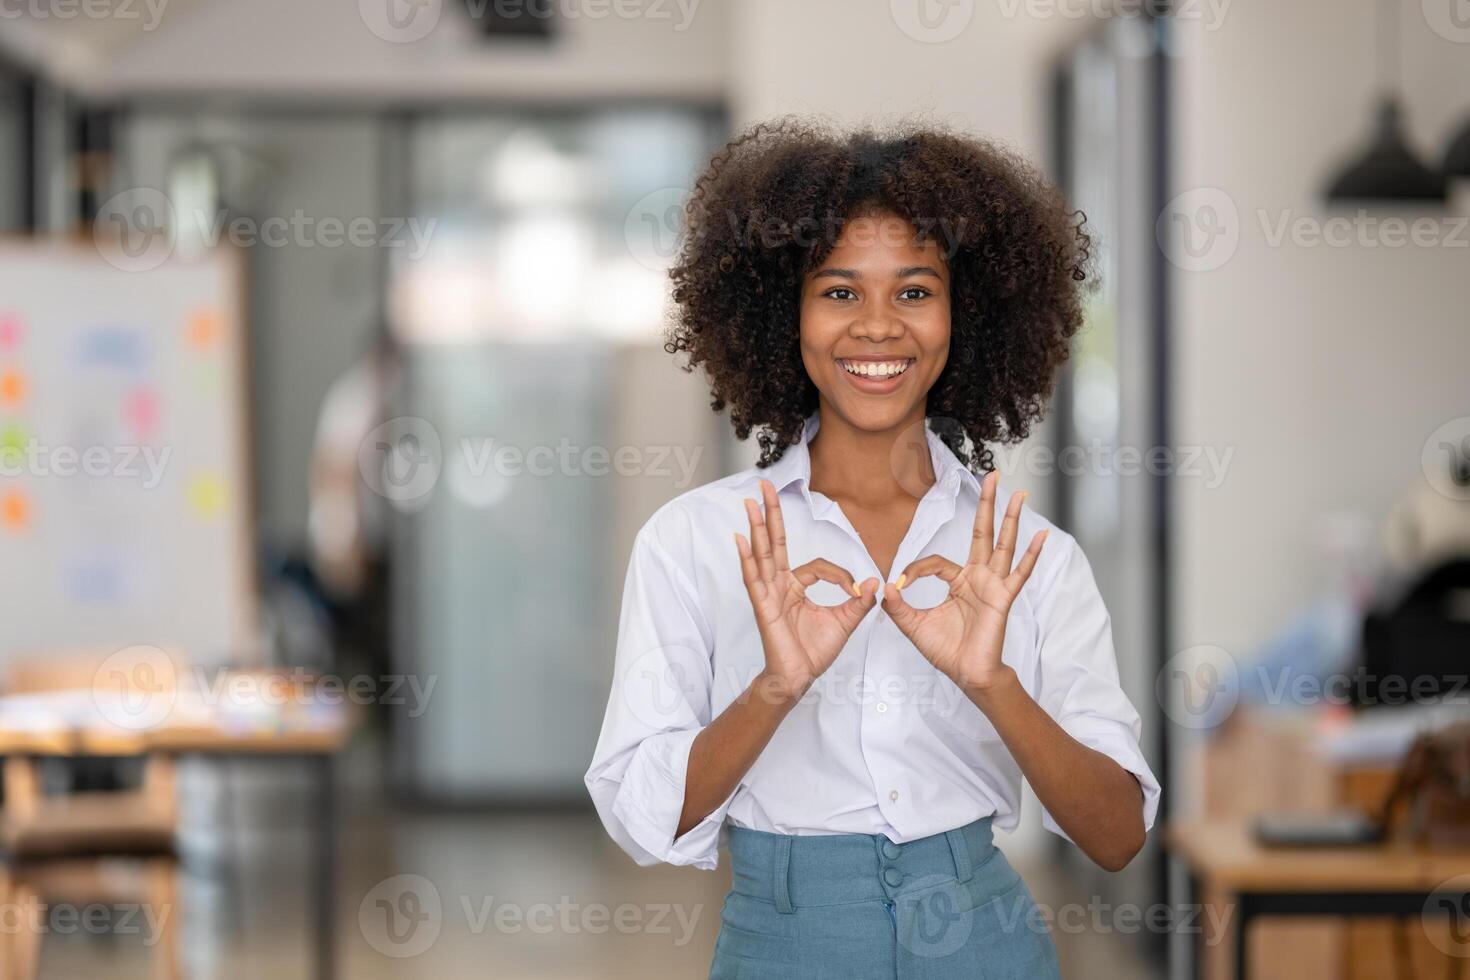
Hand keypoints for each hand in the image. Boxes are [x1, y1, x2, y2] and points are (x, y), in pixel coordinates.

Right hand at [735, 479, 877, 700]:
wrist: (799, 677)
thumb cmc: (813, 652)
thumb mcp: (844, 622)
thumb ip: (859, 602)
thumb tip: (876, 582)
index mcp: (796, 587)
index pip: (817, 566)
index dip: (840, 575)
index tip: (857, 591)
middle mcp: (779, 585)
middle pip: (775, 542)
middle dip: (772, 513)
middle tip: (765, 485)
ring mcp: (768, 594)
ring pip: (763, 553)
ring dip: (757, 526)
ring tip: (751, 502)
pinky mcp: (762, 606)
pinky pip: (754, 578)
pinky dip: (747, 558)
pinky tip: (740, 539)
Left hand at [881, 471, 1046, 693]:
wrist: (967, 673)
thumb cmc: (946, 650)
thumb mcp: (913, 625)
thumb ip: (897, 607)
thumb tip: (885, 587)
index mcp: (959, 581)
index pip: (937, 561)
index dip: (915, 570)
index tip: (900, 586)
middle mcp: (979, 577)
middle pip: (983, 533)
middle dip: (986, 504)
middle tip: (991, 475)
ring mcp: (994, 585)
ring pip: (1003, 545)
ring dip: (1011, 518)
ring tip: (1019, 493)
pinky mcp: (1004, 598)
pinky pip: (1019, 573)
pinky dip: (1031, 555)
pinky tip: (1040, 536)